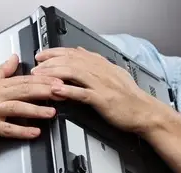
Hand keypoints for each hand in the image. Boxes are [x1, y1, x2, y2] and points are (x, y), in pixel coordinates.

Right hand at [0, 54, 63, 141]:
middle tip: (62, 91)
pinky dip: (21, 130)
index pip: (25, 80)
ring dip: (36, 110)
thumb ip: (3, 70)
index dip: (44, 79)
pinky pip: (7, 128)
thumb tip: (15, 58)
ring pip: (17, 108)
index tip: (60, 79)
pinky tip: (34, 132)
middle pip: (24, 91)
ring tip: (52, 112)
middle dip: (45, 91)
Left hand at [32, 47, 166, 132]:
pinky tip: (56, 90)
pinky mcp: (102, 99)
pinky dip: (68, 90)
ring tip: (40, 76)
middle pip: (70, 60)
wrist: (145, 112)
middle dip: (49, 62)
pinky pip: (82, 92)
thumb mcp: (114, 73)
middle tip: (35, 67)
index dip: (55, 52)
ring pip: (74, 72)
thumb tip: (82, 52)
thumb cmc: (130, 97)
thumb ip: (97, 63)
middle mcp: (100, 71)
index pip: (74, 52)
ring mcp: (101, 84)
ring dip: (54, 73)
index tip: (42, 55)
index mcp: (102, 65)